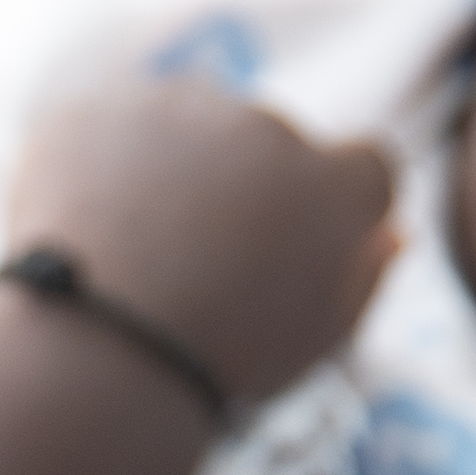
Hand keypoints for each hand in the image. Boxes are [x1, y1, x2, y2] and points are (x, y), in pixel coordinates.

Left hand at [6, 76, 401, 414]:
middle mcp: (271, 127)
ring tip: (129, 250)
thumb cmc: (214, 366)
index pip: (362, 163)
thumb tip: (395, 230)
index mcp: (337, 184)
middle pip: (265, 142)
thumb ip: (364, 276)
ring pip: (185, 126)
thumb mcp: (315, 339)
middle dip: (235, 187)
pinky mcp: (104, 108)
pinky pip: (107, 126)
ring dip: (167, 168)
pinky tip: (80, 228)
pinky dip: (95, 165)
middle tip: (186, 262)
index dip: (322, 202)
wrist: (94, 358)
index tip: (282, 241)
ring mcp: (184, 109)